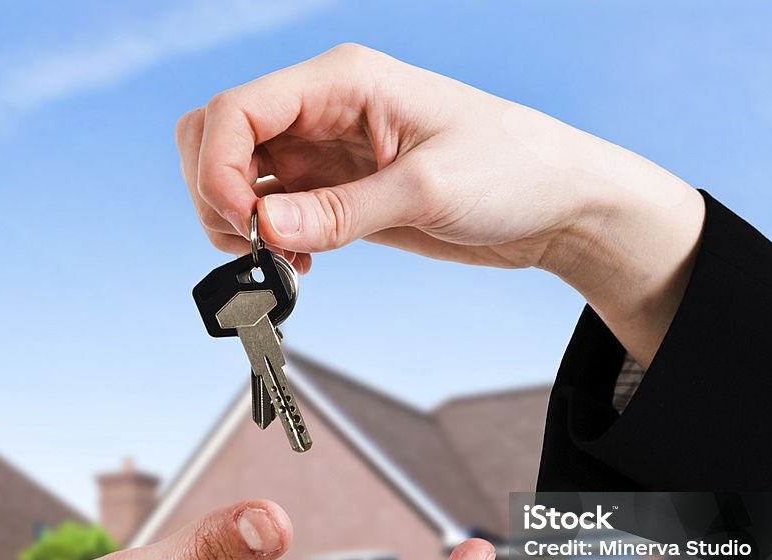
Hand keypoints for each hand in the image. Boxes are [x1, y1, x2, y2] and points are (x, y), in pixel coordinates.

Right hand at [176, 44, 704, 365]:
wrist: (556, 205)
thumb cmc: (513, 170)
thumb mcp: (428, 188)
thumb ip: (341, 211)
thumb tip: (264, 230)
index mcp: (342, 81)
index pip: (237, 108)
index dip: (218, 168)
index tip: (243, 226)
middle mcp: (324, 111)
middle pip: (219, 135)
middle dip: (215, 191)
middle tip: (249, 245)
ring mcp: (327, 154)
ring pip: (240, 177)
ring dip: (237, 222)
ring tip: (278, 263)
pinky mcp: (339, 194)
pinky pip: (276, 213)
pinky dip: (267, 241)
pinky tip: (299, 266)